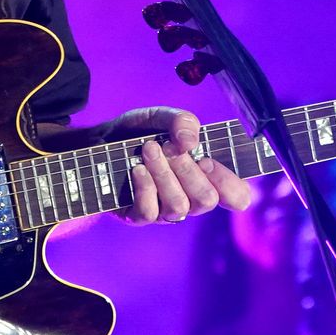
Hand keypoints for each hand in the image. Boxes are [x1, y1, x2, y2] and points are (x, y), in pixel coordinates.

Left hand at [105, 106, 251, 224]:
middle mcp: (189, 197)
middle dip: (187, 169)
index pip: (236, 196)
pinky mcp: (139, 217)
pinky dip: (144, 187)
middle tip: (168, 147)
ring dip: (163, 173)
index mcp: (205, 176)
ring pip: (179, 206)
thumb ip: (180, 121)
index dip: (229, 182)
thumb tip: (191, 141)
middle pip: (206, 200)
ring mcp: (164, 211)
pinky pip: (150, 212)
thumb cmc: (138, 132)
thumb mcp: (159, 117)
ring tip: (148, 150)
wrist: (98, 141)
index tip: (207, 159)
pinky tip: (136, 169)